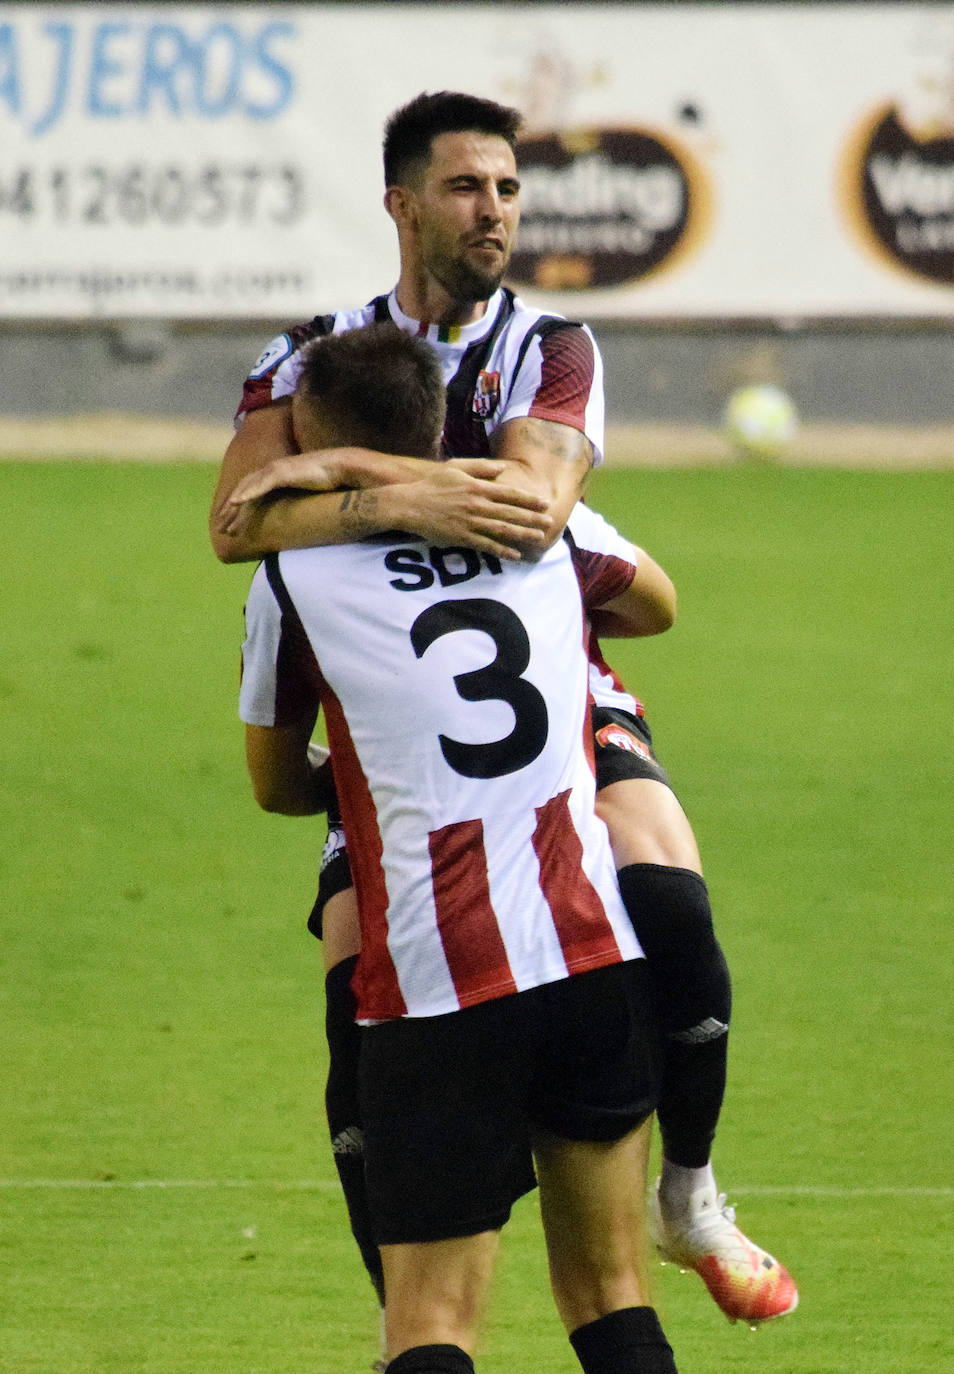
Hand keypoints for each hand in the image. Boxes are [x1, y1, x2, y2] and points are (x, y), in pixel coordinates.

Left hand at [212, 451, 342, 536]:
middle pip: (244, 490)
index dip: (238, 506)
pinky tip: (235, 503)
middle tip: (220, 528)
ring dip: (234, 506)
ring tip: (224, 522)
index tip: (230, 522)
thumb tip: (296, 518)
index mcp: (276, 474)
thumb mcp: (307, 494)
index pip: (251, 490)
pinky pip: (260, 485)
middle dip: (229, 510)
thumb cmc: (329, 481)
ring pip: (248, 488)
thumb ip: (296, 502)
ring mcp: (276, 469)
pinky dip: (246, 493)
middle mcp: (272, 470)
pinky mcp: (282, 472)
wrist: (341, 467)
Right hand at [387, 459, 552, 559]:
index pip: (509, 494)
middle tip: (550, 523)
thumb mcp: (456, 467)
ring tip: (539, 538)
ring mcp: (470, 522)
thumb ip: (481, 467)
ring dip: (523, 534)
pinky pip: (486, 545)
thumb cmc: (432, 484)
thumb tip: (503, 468)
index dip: (529, 500)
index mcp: (478, 488)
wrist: (410, 504)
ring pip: (502, 529)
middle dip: (532, 519)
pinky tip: (514, 554)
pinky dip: (501, 550)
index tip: (544, 504)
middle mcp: (477, 505)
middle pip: (511, 513)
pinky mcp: (462, 537)